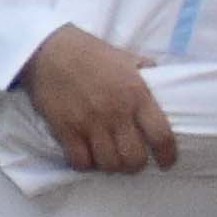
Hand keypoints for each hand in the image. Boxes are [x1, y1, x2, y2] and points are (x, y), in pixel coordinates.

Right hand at [17, 25, 179, 173]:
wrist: (49, 50)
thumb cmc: (90, 52)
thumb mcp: (126, 57)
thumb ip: (145, 71)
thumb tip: (160, 80)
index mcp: (137, 95)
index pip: (161, 136)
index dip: (167, 155)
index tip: (165, 162)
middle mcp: (116, 113)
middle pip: (133, 158)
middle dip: (134, 164)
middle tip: (129, 159)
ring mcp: (89, 124)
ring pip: (108, 164)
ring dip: (110, 166)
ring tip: (108, 157)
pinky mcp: (65, 130)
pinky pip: (80, 161)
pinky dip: (85, 163)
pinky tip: (85, 155)